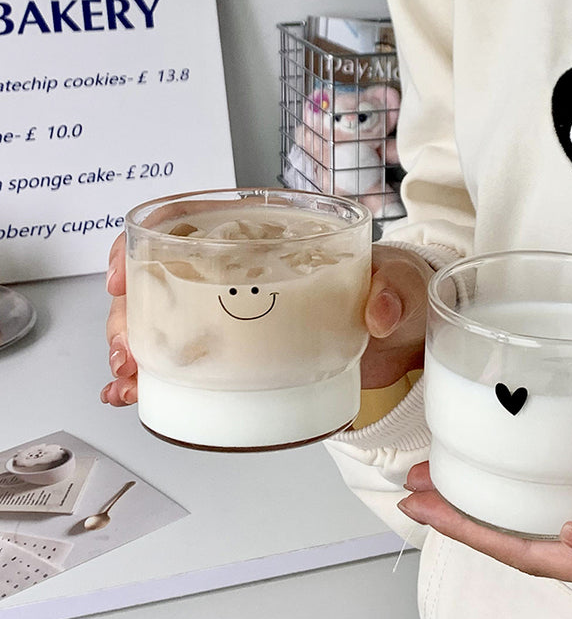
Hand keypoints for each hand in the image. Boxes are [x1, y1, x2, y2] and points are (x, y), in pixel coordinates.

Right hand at [101, 239, 433, 403]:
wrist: (402, 337)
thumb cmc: (392, 292)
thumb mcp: (397, 281)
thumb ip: (393, 289)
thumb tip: (378, 312)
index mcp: (269, 238)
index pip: (189, 223)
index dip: (143, 244)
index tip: (122, 276)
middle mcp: (243, 273)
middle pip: (161, 279)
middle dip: (130, 314)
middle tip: (128, 351)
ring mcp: (238, 315)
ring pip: (164, 321)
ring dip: (135, 349)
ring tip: (130, 382)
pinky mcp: (243, 354)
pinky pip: (189, 359)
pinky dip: (158, 378)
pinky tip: (140, 395)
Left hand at [398, 427, 571, 610]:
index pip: (529, 551)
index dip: (470, 530)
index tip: (422, 503)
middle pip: (526, 526)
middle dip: (469, 506)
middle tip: (421, 478)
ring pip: (547, 497)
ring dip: (498, 479)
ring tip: (453, 456)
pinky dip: (538, 458)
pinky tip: (518, 441)